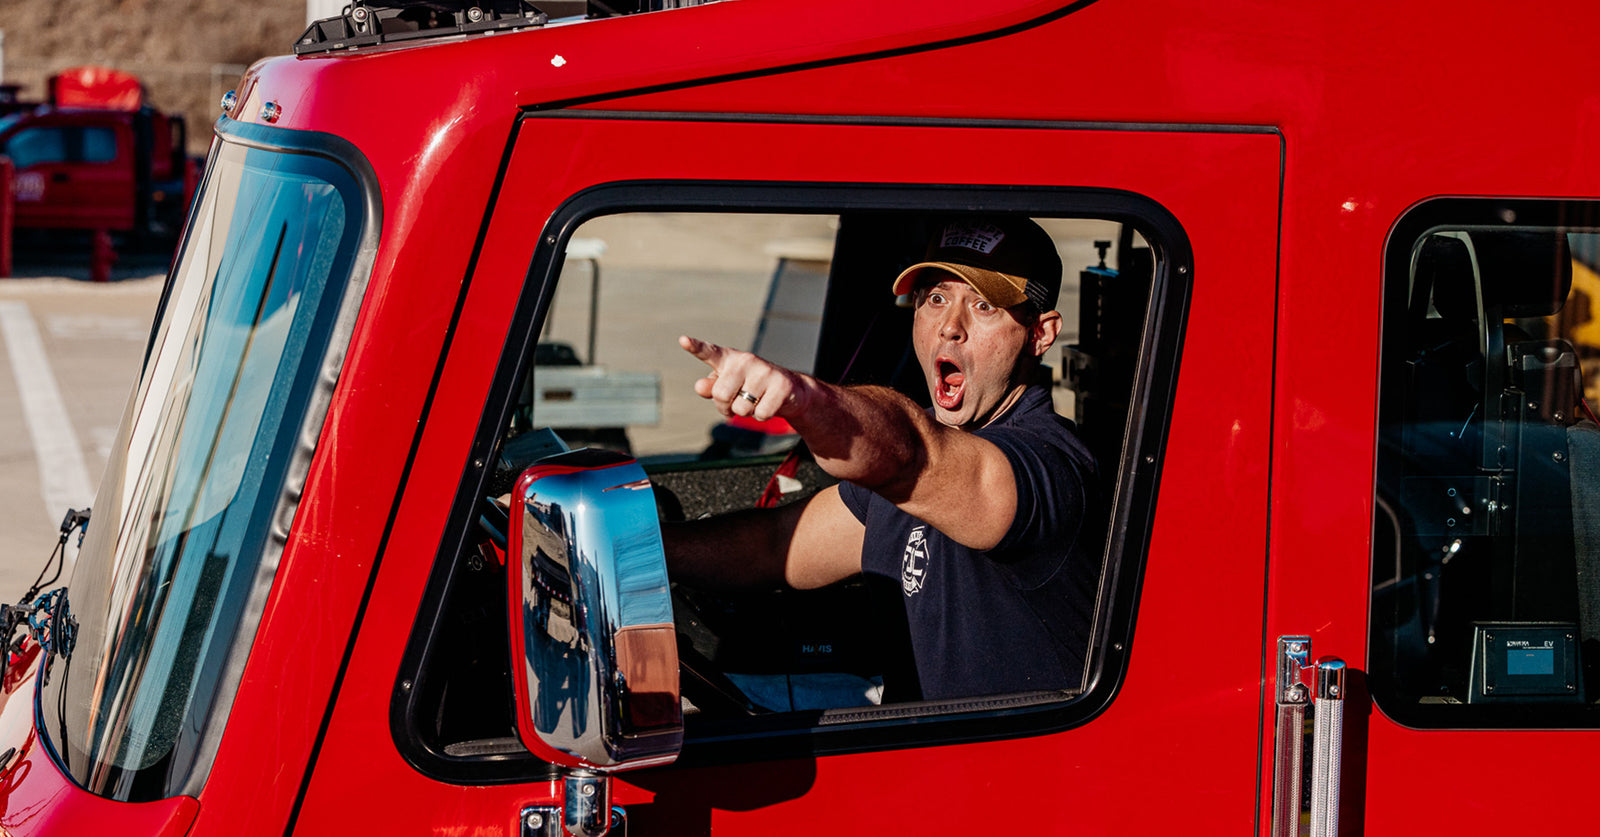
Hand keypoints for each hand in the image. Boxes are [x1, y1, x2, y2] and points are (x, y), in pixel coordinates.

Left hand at [679, 335, 807, 420]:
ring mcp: (764, 370)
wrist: (790, 390)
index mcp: (729, 359)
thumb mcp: (729, 387)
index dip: (695, 347)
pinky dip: (763, 416)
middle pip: (720, 395)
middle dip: (726, 407)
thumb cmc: (752, 387)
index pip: (709, 352)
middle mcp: (746, 360)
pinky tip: (769, 404)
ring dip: (747, 413)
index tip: (683, 341)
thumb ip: (712, 387)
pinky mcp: (781, 384)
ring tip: (756, 401)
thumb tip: (700, 387)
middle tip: (737, 403)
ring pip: (741, 408)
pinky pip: (760, 414)